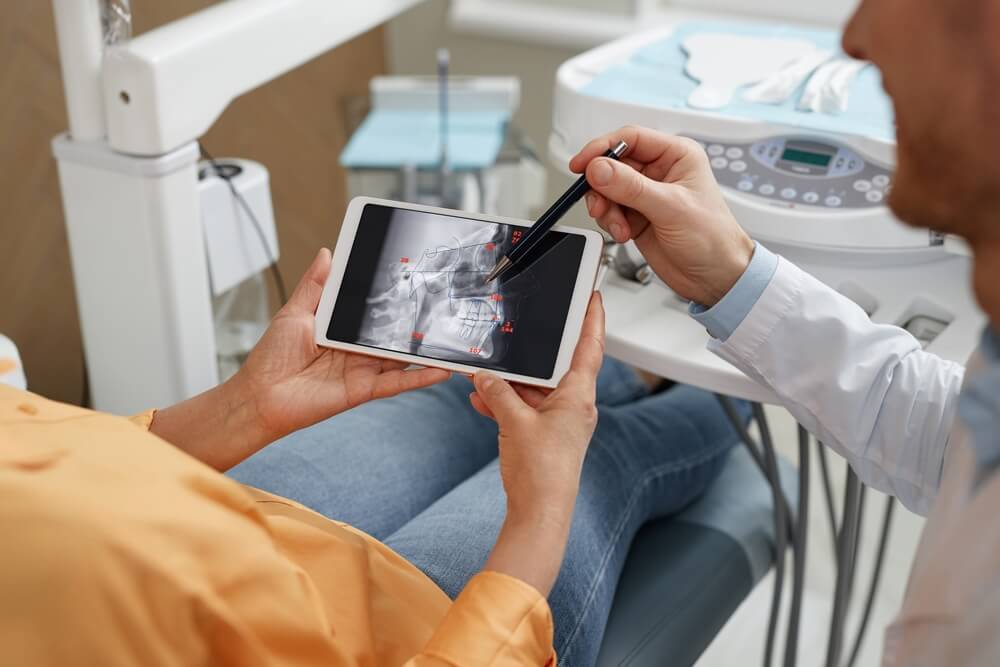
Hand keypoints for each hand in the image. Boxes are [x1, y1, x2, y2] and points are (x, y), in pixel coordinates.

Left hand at [240, 248, 450, 442]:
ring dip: (425, 348)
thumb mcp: (294, 313)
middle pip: (391, 331)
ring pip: (401, 356)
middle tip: (440, 300)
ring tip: (451, 335)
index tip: (409, 276)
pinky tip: (442, 368)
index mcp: (339, 327)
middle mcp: (355, 348)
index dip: (388, 295)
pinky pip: (398, 383)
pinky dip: (420, 377)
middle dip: (414, 318)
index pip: (370, 308)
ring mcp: (363, 369)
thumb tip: (327, 253)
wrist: (260, 397)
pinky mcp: (364, 389)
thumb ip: (315, 286)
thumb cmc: (270, 359)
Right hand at [469, 293, 604, 519]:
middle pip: (554, 368)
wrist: (539, 513)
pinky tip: (481, 399)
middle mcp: (574, 407)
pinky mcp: (543, 436)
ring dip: (509, 384)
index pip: (590, 347)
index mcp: (578, 397)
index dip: (592, 320)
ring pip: (534, 390)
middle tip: (517, 336)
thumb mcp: (515, 423)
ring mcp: (559, 422)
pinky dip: (504, 404)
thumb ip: (498, 393)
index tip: (593, 298)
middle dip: (530, 356)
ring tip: (484, 375)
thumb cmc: (543, 473)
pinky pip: (523, 410)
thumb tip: (485, 376)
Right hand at [571, 126, 755, 306]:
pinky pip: (609, 210)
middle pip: (612, 165)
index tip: (582, 165)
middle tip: (599, 204)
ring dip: (605, 208)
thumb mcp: (671, 208)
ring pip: (606, 189)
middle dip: (601, 186)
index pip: (630, 138)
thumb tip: (599, 168)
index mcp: (676, 155)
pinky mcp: (636, 215)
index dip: (602, 148)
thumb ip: (632, 187)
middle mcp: (659, 171)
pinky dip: (609, 222)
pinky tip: (624, 233)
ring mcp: (645, 194)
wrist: (715, 278)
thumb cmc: (713, 239)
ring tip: (619, 225)